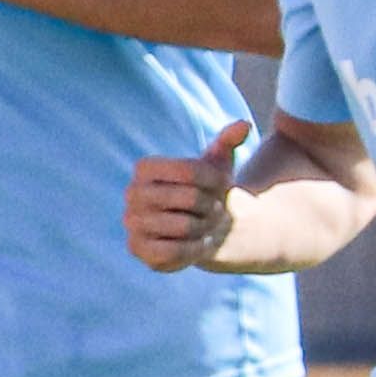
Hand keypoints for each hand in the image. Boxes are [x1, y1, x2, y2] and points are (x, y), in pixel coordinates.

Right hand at [124, 118, 248, 276]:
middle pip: (190, 199)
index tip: (222, 186)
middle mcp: (131, 193)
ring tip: (203, 226)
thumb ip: (229, 141)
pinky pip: (174, 251)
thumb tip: (244, 125)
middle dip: (211, 207)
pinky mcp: (136, 248)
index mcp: (145, 167)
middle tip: (211, 210)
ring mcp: (131, 222)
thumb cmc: (209, 191)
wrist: (204, 226)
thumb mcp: (219, 164)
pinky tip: (195, 244)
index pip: (190, 170)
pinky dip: (194, 249)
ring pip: (184, 226)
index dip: (216, 180)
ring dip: (205, 229)